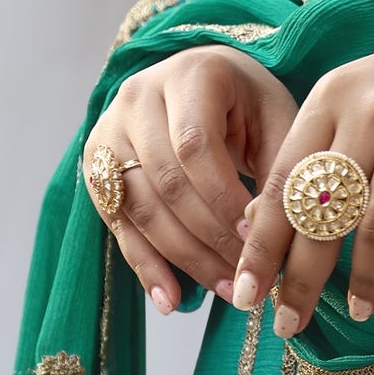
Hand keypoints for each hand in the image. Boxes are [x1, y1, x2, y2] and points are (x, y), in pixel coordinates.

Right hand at [84, 45, 297, 313]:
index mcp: (190, 74)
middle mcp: (138, 96)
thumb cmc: (250, 103)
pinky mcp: (96, 164)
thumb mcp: (277, 119)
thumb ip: (276, 169)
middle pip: (166, 181)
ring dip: (183, 258)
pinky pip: (119, 224)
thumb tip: (263, 235)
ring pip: (140, 207)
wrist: (204, 81)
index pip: (195, 145)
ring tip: (224, 290)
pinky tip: (171, 299)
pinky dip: (145, 266)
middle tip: (245, 276)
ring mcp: (110, 129)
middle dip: (208, 237)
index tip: (255, 239)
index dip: (222, 198)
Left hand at [234, 11, 373, 337]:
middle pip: (322, 209)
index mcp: (331, 96)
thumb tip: (261, 221)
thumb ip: (319, 149)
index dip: (262, 243)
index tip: (244, 293)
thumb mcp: (365, 99)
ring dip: (363, 277)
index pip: (281, 181)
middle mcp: (367, 109)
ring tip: (358, 313)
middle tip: (289, 324)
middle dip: (301, 276)